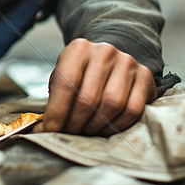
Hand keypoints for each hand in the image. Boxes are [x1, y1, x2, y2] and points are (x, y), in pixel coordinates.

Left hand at [39, 39, 155, 135]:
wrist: (111, 58)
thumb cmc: (81, 73)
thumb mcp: (63, 76)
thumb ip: (53, 99)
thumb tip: (39, 130)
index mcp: (78, 48)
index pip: (66, 84)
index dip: (57, 113)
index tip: (49, 131)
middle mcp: (104, 51)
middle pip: (88, 98)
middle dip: (74, 124)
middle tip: (67, 136)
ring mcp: (127, 62)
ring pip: (112, 105)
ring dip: (95, 127)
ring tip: (85, 132)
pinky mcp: (145, 76)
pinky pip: (132, 110)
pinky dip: (117, 126)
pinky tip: (105, 129)